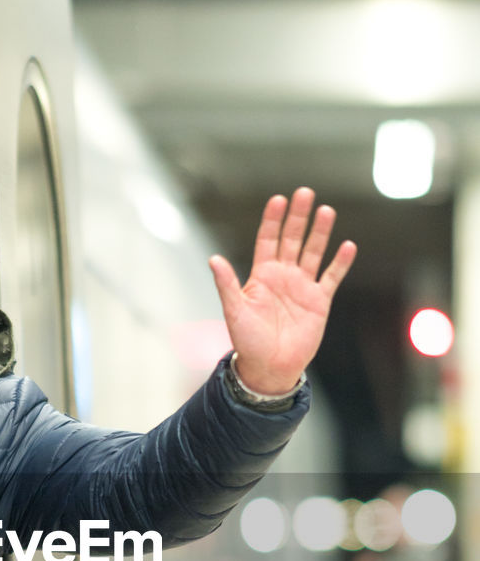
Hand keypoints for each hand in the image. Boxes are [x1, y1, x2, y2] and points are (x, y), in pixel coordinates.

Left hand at [208, 187, 356, 394]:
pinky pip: (331, 277)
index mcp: (262, 276)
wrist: (269, 367)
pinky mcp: (319, 301)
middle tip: (305, 193)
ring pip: (313, 252)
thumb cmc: (248, 341)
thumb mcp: (234, 311)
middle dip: (298, 217)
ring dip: (320, 233)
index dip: (273, 221)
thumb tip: (214, 259)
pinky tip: (347, 246)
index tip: (278, 200)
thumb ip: (227, 284)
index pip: (267, 240)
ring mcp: (302, 287)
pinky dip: (339, 263)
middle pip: (292, 240)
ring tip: (326, 211)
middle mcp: (283, 276)